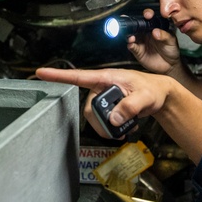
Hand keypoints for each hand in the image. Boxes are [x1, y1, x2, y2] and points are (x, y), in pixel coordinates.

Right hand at [35, 66, 172, 138]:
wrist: (160, 95)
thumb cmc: (153, 90)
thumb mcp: (146, 97)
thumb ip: (130, 107)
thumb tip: (113, 118)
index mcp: (107, 78)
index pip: (79, 76)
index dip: (59, 75)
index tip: (41, 72)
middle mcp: (102, 86)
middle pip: (88, 107)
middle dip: (100, 122)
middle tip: (119, 129)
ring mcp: (104, 97)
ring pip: (94, 116)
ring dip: (107, 126)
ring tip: (125, 128)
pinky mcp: (108, 106)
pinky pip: (101, 120)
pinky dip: (111, 127)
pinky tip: (124, 127)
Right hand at [126, 8, 180, 75]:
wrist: (170, 65)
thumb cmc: (171, 50)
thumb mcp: (171, 41)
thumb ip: (164, 35)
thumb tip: (156, 31)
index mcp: (154, 27)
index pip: (149, 18)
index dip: (147, 14)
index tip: (148, 15)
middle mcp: (146, 33)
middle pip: (137, 25)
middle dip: (133, 23)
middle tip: (133, 24)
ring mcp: (141, 41)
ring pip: (132, 35)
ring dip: (130, 35)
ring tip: (132, 37)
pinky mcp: (138, 50)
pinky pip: (132, 46)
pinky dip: (130, 45)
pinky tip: (131, 44)